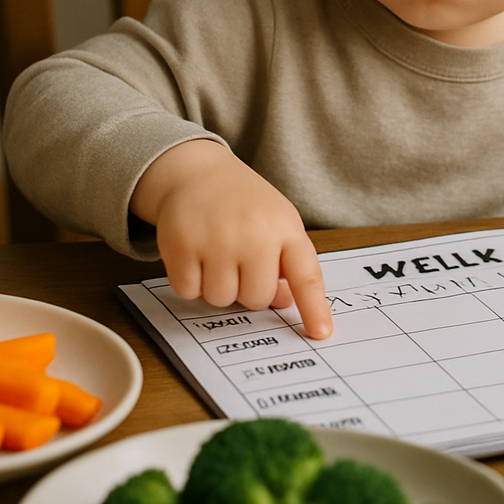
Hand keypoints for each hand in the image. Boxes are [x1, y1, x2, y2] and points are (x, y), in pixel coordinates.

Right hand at [131, 139, 332, 338]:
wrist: (196, 171)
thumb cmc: (244, 204)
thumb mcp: (276, 223)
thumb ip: (287, 263)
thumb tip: (284, 302)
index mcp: (285, 228)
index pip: (306, 275)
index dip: (313, 308)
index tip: (321, 332)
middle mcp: (254, 233)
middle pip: (256, 299)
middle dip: (247, 290)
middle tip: (239, 262)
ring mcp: (217, 239)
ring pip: (220, 299)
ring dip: (216, 287)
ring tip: (216, 255)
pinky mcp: (182, 244)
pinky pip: (188, 291)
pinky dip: (189, 281)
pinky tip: (194, 254)